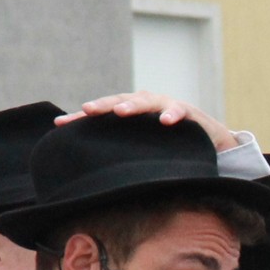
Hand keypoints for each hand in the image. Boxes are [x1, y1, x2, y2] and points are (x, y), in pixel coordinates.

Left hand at [62, 92, 235, 151]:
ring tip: (122, 112)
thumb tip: (89, 169)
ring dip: (133, 106)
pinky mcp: (188, 112)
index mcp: (128, 111)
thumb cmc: (169, 142)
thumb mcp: (142, 145)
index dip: (81, 118)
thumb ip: (121, 149)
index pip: (101, 112)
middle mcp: (143, 104)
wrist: (208, 138)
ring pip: (145, 102)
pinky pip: (179, 111)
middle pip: (118, 101)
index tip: (60, 124)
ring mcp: (165, 105)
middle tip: (88, 110)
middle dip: (103, 106)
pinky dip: (172, 114)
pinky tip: (166, 121)